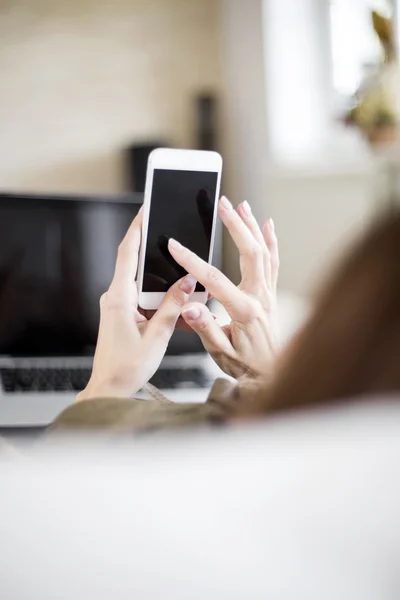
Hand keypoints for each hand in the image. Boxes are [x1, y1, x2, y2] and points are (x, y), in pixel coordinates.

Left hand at [77, 208, 195, 401]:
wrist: (109, 388)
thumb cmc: (127, 366)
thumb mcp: (157, 336)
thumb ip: (173, 306)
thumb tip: (188, 281)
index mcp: (120, 298)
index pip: (127, 253)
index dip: (137, 228)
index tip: (146, 209)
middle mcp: (116, 297)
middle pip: (136, 264)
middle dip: (157, 253)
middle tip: (176, 241)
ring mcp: (118, 305)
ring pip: (143, 283)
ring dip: (162, 282)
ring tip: (183, 285)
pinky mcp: (123, 314)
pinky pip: (143, 298)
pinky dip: (158, 299)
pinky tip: (175, 308)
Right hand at [168, 197, 278, 378]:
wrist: (271, 375)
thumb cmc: (245, 366)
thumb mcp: (219, 353)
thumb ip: (205, 328)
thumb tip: (188, 307)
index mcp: (244, 311)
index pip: (214, 279)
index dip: (191, 261)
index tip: (174, 246)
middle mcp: (260, 297)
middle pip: (250, 253)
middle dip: (235, 225)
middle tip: (223, 204)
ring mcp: (268, 294)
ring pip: (264, 252)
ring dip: (252, 226)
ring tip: (241, 205)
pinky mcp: (271, 294)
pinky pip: (273, 262)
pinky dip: (271, 241)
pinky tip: (267, 225)